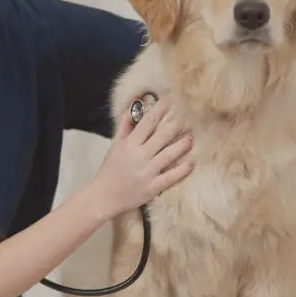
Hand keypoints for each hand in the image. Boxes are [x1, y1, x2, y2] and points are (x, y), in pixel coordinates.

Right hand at [92, 98, 193, 217]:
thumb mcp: (115, 145)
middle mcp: (139, 155)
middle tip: (189, 116)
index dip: (161, 109)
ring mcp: (147, 172)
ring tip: (191, 137)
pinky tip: (191, 163)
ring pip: (169, 155)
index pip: (148, 122)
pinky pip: (170, 177)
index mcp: (129, 143)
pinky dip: (182, 170)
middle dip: (176, 124)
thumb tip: (135, 106)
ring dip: (182, 145)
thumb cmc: (110, 168)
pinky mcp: (153, 188)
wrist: (104, 196)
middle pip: (162, 136)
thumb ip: (125, 126)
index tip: (172, 100)